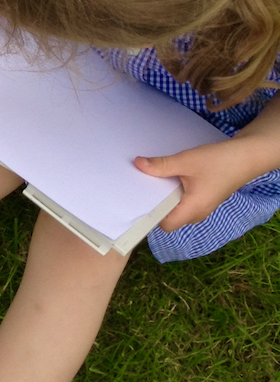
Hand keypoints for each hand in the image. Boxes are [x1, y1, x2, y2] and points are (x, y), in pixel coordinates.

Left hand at [135, 137, 267, 231]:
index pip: (165, 224)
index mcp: (193, 210)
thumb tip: (138, 165)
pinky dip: (173, 191)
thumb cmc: (219, 162)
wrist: (245, 157)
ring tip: (150, 178)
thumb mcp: (187, 161)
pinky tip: (166, 175)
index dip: (150, 215)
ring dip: (164, 195)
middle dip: (154, 203)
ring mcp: (201, 206)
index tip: (135, 201)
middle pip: (169, 216)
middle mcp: (197, 213)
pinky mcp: (203, 198)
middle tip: (139, 186)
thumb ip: (162, 165)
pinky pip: (183, 200)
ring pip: (176, 207)